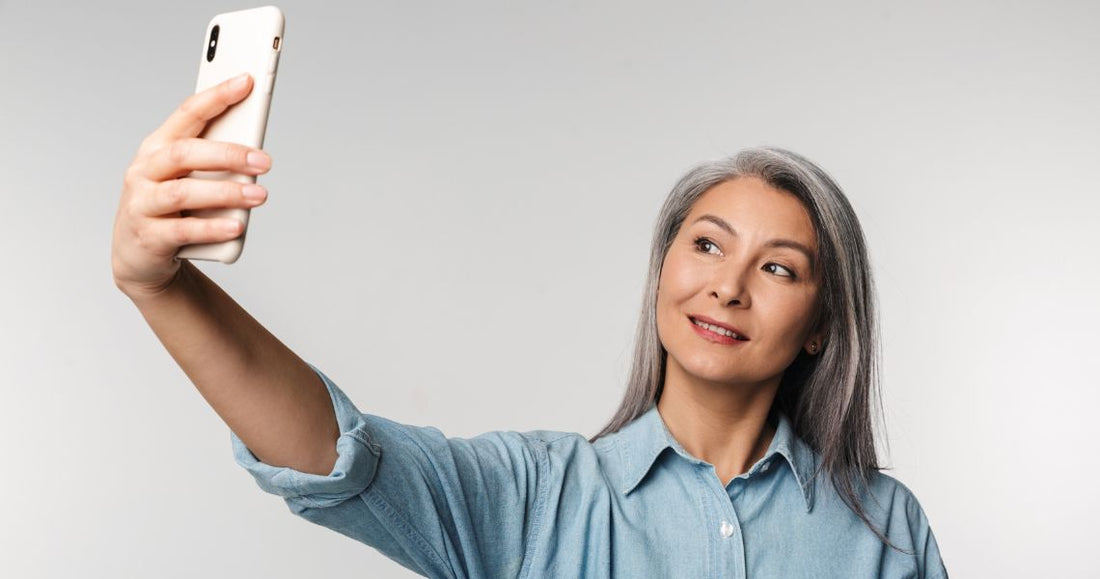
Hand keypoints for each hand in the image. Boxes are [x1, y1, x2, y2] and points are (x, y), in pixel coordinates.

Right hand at [111, 73, 270, 298]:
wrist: (138, 255)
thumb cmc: (171, 208)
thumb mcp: (188, 178)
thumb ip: (213, 161)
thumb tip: (256, 151)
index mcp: (157, 147)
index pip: (187, 113)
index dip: (216, 96)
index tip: (246, 82)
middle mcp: (145, 171)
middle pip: (185, 153)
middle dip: (228, 153)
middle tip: (264, 160)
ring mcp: (142, 204)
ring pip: (183, 192)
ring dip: (226, 192)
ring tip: (260, 195)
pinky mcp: (149, 236)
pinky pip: (183, 230)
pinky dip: (213, 227)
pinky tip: (237, 226)